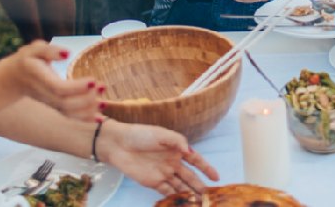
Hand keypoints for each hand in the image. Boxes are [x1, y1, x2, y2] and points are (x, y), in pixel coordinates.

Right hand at [0, 41, 102, 121]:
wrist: (11, 81)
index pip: (59, 88)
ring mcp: (49, 104)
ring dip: (88, 111)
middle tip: (102, 87)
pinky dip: (84, 119)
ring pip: (68, 114)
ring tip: (104, 102)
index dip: (76, 87)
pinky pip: (69, 117)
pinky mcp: (54, 108)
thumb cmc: (26, 61)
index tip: (93, 80)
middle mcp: (45, 95)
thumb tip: (67, 53)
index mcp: (40, 79)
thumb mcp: (34, 49)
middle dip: (86, 98)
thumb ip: (50, 51)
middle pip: (66, 104)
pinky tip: (100, 118)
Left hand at [95, 119, 218, 195]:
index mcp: (176, 149)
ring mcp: (163, 173)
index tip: (216, 178)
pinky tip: (183, 203)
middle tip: (209, 197)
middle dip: (200, 186)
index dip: (206, 168)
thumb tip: (190, 152)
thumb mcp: (161, 134)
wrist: (118, 144)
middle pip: (190, 177)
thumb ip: (177, 141)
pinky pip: (167, 192)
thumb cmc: (140, 134)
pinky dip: (175, 198)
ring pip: (180, 186)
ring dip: (190, 194)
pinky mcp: (153, 182)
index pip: (196, 160)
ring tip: (199, 203)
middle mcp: (172, 163)